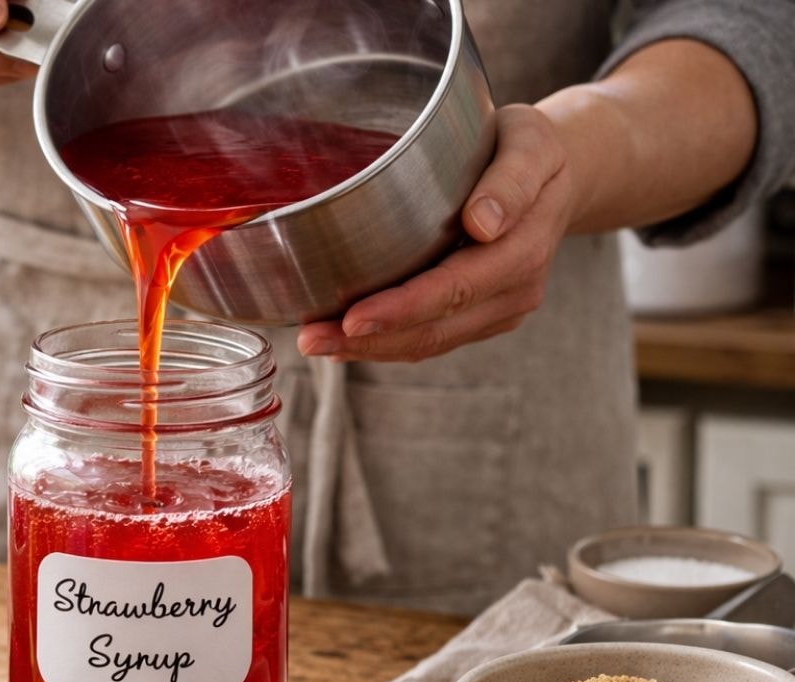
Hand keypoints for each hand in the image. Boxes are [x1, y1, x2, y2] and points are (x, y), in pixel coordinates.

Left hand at [298, 104, 576, 362]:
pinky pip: (432, 338)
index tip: (352, 319)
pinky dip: (387, 342)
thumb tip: (482, 223)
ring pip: (429, 342)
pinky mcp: (481, 315)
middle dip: (369, 340)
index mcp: (524, 248)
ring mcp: (499, 308)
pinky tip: (345, 339)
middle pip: (435, 329)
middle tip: (310, 340)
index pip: (456, 289)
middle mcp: (515, 289)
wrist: (559, 174)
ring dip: (370, 349)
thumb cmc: (532, 148)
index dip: (402, 309)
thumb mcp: (532, 143)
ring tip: (316, 342)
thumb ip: (512, 179)